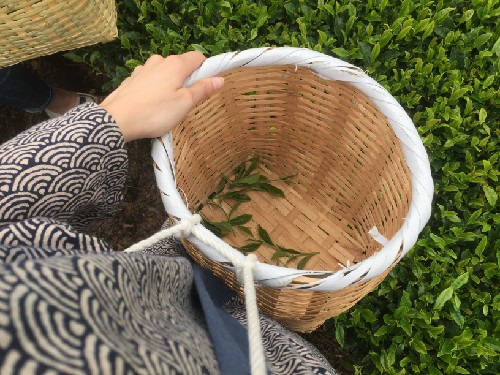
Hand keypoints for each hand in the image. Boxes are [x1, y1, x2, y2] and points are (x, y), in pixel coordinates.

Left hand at [100, 51, 223, 141]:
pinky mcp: (131, 79)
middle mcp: (159, 61)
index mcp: (175, 64)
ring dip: (169, 85)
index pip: (198, 57)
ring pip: (164, 73)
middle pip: (181, 65)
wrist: (117, 120)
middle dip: (186, 80)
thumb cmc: (155, 113)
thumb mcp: (185, 104)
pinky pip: (150, 80)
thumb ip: (203, 90)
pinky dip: (154, 89)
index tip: (206, 87)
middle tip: (186, 103)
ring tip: (166, 107)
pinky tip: (150, 105)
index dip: (206, 70)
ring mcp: (143, 69)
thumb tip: (220, 79)